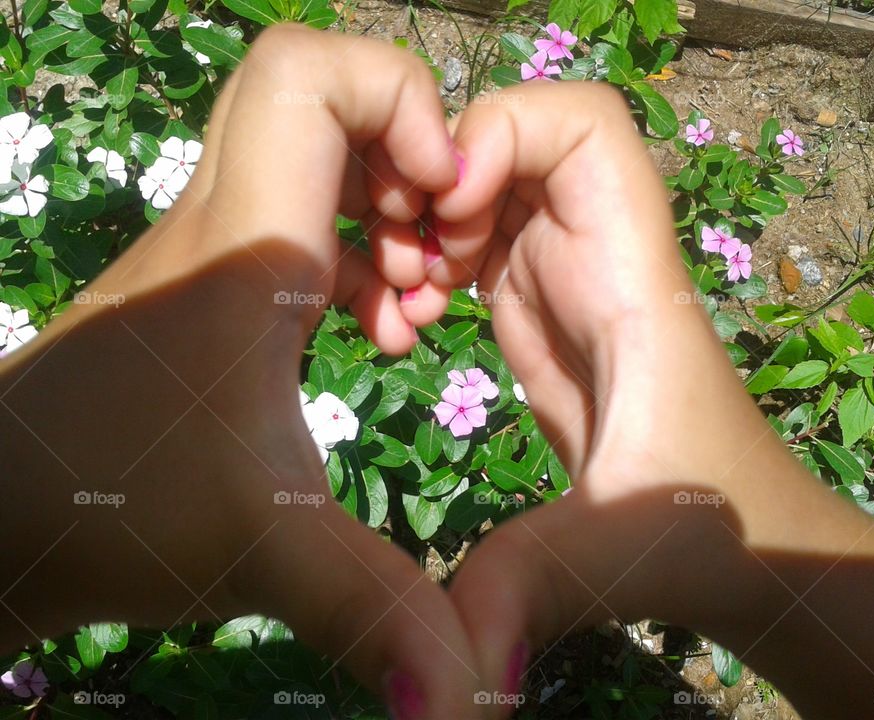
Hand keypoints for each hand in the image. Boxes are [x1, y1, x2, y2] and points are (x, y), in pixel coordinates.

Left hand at [0, 26, 481, 719]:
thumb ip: (376, 612)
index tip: (441, 193)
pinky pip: (300, 222)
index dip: (397, 98)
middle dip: (403, 154)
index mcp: (248, 241)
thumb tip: (466, 703)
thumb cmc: (115, 506)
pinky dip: (353, 252)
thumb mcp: (266, 550)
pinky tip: (373, 327)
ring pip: (310, 159)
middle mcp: (227, 220)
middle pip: (316, 93)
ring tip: (411, 296)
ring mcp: (212, 250)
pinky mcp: (209, 290)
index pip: (309, 71)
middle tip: (436, 245)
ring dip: (381, 209)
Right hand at [414, 82, 873, 718]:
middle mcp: (601, 258)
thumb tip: (442, 681)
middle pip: (522, 138)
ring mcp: (569, 278)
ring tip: (399, 285)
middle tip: (401, 252)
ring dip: (432, 212)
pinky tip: (411, 311)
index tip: (447, 213)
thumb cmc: (706, 530)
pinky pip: (480, 238)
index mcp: (630, 281)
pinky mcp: (542, 308)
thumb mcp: (613, 553)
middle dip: (446, 172)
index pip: (585, 129)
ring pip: (494, 183)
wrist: (746, 539)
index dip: (507, 133)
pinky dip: (434, 251)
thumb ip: (529, 587)